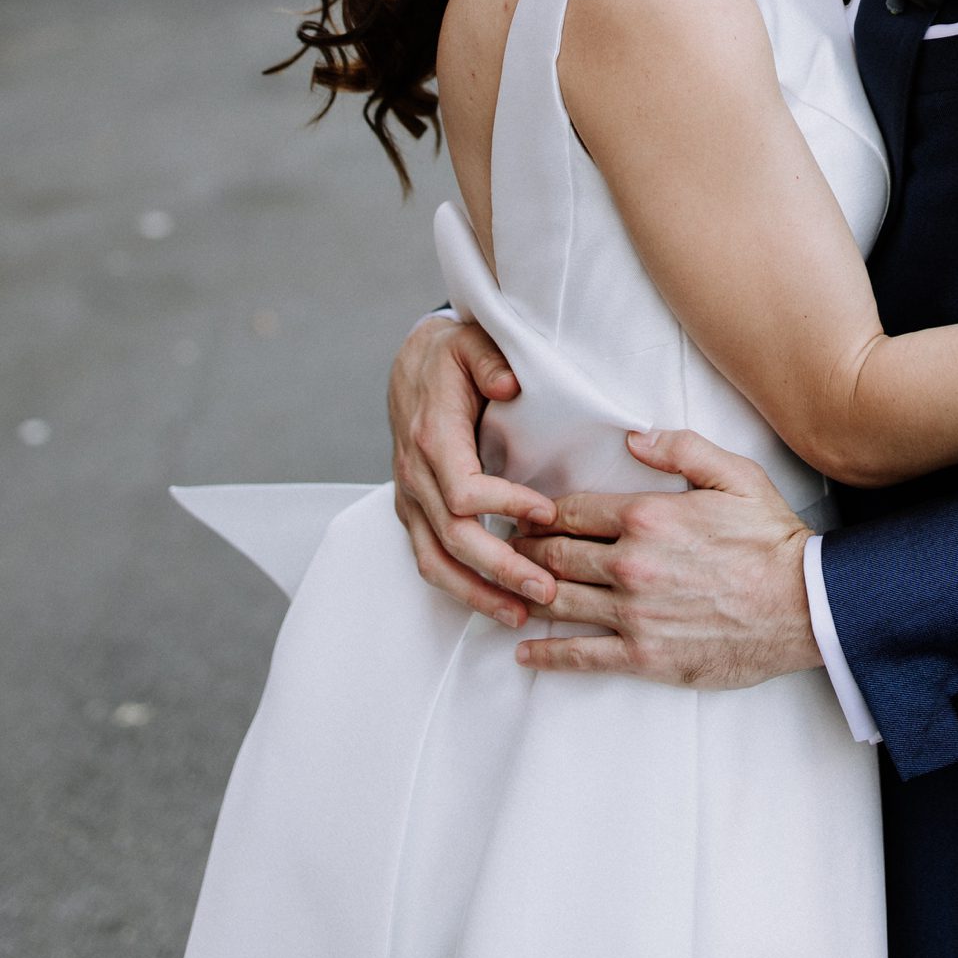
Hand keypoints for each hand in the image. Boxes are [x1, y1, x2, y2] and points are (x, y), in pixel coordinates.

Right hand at [388, 313, 558, 622]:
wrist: (413, 363)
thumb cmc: (452, 355)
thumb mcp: (473, 343)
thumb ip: (490, 362)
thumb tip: (509, 385)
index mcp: (432, 437)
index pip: (463, 490)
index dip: (505, 505)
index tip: (547, 513)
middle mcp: (414, 474)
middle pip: (453, 538)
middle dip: (500, 568)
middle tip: (547, 588)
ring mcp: (410, 497)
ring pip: (435, 561)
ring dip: (478, 592)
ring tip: (522, 613)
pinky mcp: (414, 511)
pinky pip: (431, 559)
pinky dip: (462, 587)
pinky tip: (498, 602)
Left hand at [507, 430, 822, 688]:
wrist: (805, 605)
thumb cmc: (771, 539)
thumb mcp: (734, 475)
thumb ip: (680, 449)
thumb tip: (632, 438)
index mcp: (647, 516)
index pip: (573, 511)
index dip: (541, 512)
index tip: (525, 514)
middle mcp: (631, 564)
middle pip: (556, 556)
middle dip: (524, 550)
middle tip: (506, 549)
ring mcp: (634, 614)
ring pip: (561, 601)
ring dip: (527, 594)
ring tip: (508, 589)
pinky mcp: (645, 656)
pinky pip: (582, 655)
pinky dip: (548, 654)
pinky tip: (526, 651)